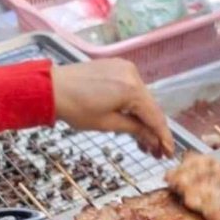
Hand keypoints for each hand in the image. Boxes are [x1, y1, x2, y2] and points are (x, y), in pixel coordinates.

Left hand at [51, 60, 174, 157]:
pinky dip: (133, 105)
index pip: (155, 116)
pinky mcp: (116, 66)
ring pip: (141, 98)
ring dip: (143, 118)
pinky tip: (132, 121)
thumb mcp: (107, 124)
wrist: (52, 87)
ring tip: (142, 143)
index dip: (163, 136)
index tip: (168, 152)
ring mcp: (125, 68)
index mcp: (132, 89)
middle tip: (155, 152)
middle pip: (150, 107)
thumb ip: (135, 130)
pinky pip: (131, 88)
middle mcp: (133, 74)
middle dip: (153, 130)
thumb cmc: (76, 108)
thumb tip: (153, 140)